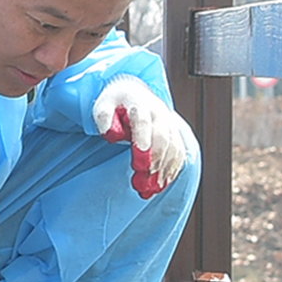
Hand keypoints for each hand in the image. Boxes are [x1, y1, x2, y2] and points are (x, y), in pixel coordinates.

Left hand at [93, 79, 195, 196]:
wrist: (134, 92)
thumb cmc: (116, 103)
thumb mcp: (102, 105)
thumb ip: (103, 117)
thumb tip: (109, 132)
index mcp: (139, 103)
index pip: (143, 122)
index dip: (143, 142)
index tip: (140, 164)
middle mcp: (159, 112)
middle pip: (162, 137)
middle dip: (154, 161)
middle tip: (143, 183)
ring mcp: (170, 123)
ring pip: (174, 148)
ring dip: (164, 170)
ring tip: (150, 189)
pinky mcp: (175, 135)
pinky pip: (179, 153)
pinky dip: (172, 170)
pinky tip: (161, 184)